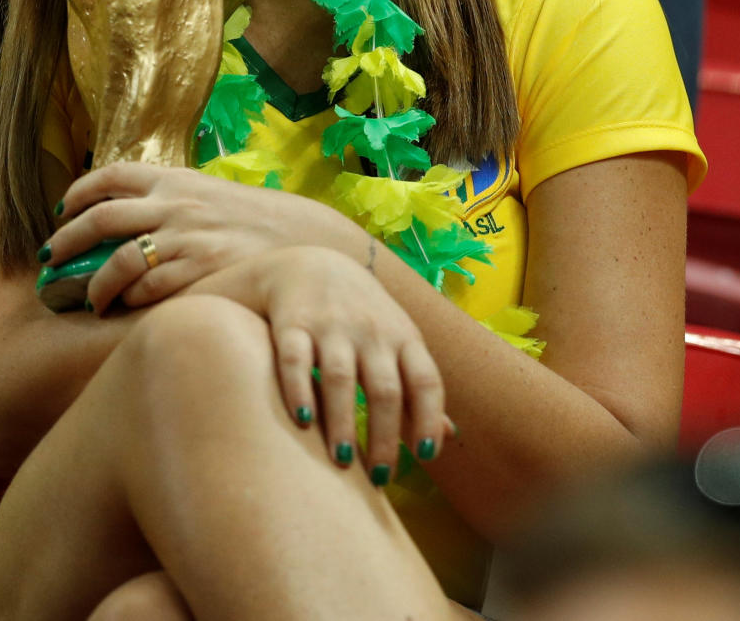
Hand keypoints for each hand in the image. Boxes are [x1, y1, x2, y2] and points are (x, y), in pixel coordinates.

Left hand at [47, 161, 362, 311]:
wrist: (308, 241)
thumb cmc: (258, 221)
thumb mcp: (213, 194)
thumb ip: (174, 197)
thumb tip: (131, 209)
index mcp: (177, 180)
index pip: (111, 176)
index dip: (78, 193)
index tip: (62, 211)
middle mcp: (176, 205)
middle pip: (101, 219)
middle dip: (67, 241)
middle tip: (53, 260)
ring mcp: (187, 240)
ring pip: (119, 262)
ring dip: (95, 285)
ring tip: (89, 299)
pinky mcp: (201, 273)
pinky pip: (149, 290)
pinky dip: (130, 300)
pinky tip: (127, 308)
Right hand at [239, 245, 448, 480]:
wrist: (309, 261)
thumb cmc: (362, 313)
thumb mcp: (398, 338)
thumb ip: (419, 384)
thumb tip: (447, 435)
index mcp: (403, 336)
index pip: (426, 380)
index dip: (429, 419)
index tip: (423, 457)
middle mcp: (370, 330)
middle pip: (384, 388)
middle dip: (384, 436)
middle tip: (379, 477)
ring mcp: (330, 324)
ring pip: (340, 377)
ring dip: (342, 422)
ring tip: (340, 461)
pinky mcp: (292, 322)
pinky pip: (295, 359)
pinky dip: (298, 389)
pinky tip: (302, 420)